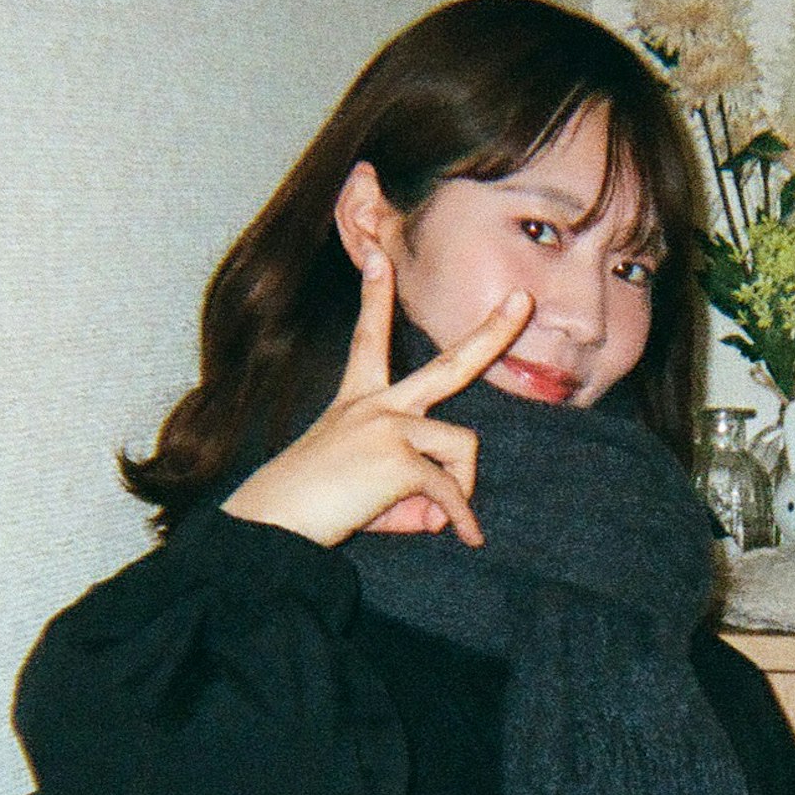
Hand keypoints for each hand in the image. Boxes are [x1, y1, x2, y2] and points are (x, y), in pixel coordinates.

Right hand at [221, 249, 529, 548]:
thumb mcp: (370, 494)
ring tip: (438, 518)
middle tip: (521, 301)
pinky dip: (461, 518)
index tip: (377, 256)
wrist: (272, 523)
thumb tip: (446, 516)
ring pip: (462, 444)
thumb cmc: (313, 510)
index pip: (367, 339)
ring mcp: (388, 426)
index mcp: (358, 402)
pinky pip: (449, 490)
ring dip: (461, 486)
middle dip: (491, 333)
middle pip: (448, 364)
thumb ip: (415, 497)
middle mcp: (376, 405)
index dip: (373, 297)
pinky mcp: (397, 459)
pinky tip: (467, 538)